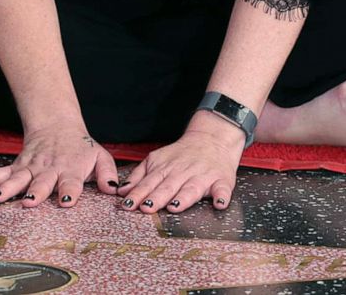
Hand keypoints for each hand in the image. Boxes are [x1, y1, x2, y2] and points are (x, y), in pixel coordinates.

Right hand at [0, 124, 119, 207]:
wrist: (57, 125)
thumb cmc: (80, 148)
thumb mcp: (100, 156)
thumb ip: (107, 174)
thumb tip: (113, 189)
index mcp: (70, 169)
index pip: (71, 182)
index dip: (69, 191)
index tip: (66, 201)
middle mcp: (48, 169)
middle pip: (41, 182)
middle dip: (36, 192)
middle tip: (30, 202)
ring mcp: (29, 168)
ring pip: (16, 179)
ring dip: (6, 189)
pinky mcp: (15, 167)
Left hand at [116, 113, 244, 212]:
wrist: (212, 138)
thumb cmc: (182, 154)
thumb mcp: (157, 159)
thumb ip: (140, 175)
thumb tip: (122, 191)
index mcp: (166, 169)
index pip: (149, 183)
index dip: (138, 194)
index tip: (128, 204)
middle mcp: (183, 173)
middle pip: (168, 187)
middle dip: (156, 197)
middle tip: (146, 207)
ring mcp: (203, 177)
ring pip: (192, 189)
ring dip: (184, 198)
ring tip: (174, 206)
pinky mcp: (222, 180)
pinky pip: (223, 189)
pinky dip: (222, 196)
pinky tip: (219, 203)